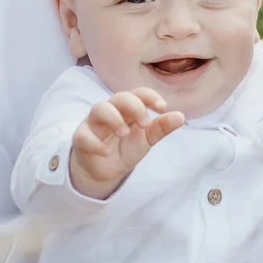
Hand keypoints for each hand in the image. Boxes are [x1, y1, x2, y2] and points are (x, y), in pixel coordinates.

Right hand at [69, 87, 184, 197]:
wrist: (105, 169)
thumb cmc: (125, 147)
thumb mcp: (146, 139)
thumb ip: (161, 127)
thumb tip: (181, 117)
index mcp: (128, 108)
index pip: (138, 93)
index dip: (150, 96)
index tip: (162, 107)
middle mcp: (111, 111)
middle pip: (119, 97)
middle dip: (133, 106)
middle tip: (145, 124)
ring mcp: (94, 123)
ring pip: (99, 109)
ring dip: (114, 119)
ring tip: (125, 133)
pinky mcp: (82, 138)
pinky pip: (84, 135)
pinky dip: (95, 143)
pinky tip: (106, 152)